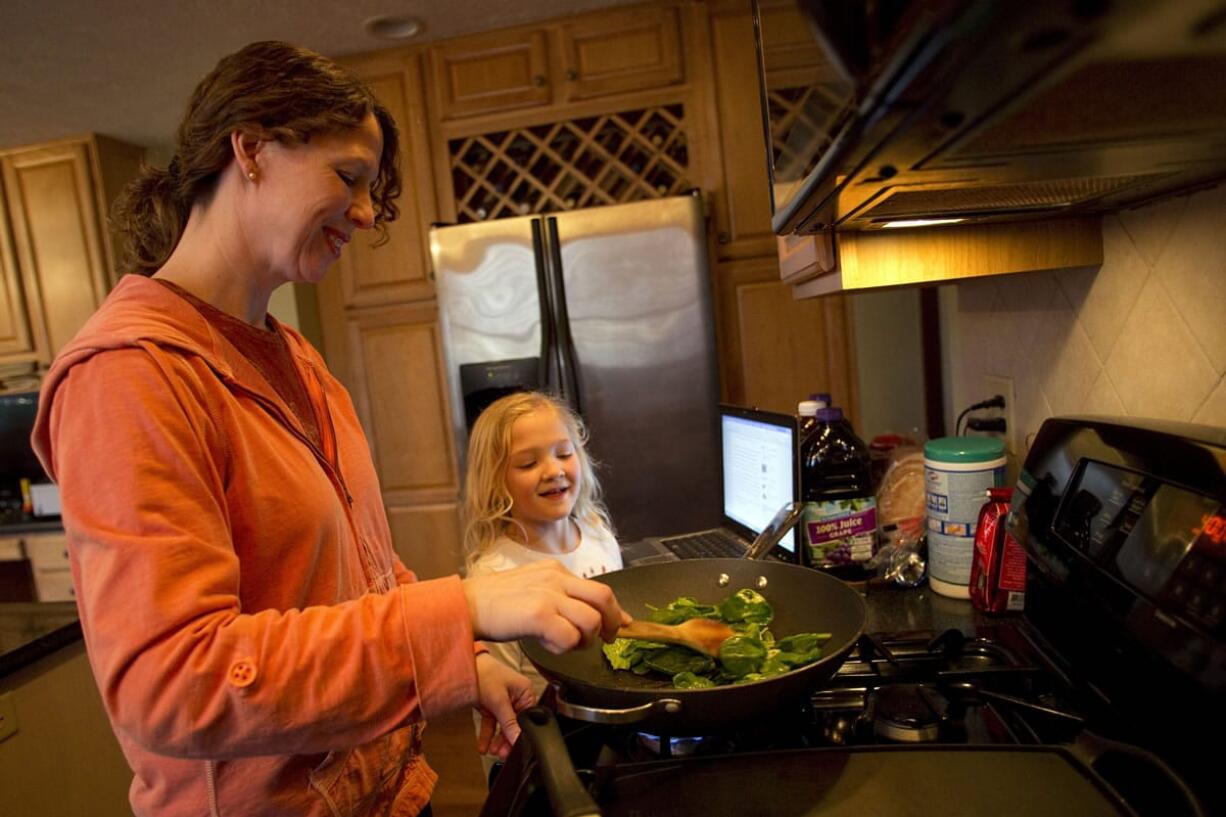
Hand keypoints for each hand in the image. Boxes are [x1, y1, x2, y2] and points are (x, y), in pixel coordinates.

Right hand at [462, 560, 630, 652]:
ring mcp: (548, 595)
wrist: (464, 605)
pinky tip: (548, 645)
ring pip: (591, 620)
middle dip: (612, 622)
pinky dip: (564, 648)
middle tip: (606, 639)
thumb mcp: (532, 589)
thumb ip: (560, 598)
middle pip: (604, 597)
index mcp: (555, 570)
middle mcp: (556, 578)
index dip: (615, 610)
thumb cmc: (493, 603)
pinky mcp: (539, 614)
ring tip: (565, 643)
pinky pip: (570, 637)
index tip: (621, 624)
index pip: (599, 587)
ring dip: (584, 639)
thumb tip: (586, 615)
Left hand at [474, 652, 535, 759]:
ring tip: (492, 750)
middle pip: (516, 725)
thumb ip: (508, 722)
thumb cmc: (484, 672)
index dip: (521, 734)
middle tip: (501, 753)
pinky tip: (484, 746)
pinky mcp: (491, 706)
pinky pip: (492, 724)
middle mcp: (516, 698)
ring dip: (498, 740)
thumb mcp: (498, 699)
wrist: (463, 664)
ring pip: (504, 727)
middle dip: (507, 740)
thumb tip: (517, 739)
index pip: (528, 719)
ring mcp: (503, 703)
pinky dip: (488, 735)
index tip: (514, 747)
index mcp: (525, 692)